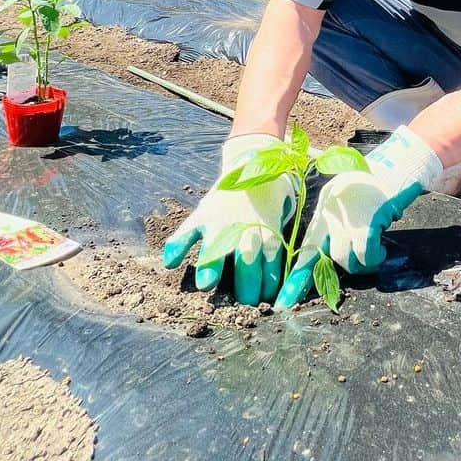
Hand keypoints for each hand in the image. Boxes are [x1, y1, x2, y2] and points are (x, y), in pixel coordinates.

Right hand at [162, 134, 296, 304]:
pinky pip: (186, 232)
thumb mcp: (287, 213)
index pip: (271, 268)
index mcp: (269, 232)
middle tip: (246, 303)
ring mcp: (221, 222)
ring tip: (206, 284)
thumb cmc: (274, 191)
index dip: (270, 287)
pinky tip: (170, 262)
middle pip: (247, 264)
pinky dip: (177, 246)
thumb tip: (290, 264)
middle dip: (247, 288)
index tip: (268, 302)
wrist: (255, 157)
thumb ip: (283, 240)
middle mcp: (245, 229)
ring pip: (216, 248)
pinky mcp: (202, 214)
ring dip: (211, 266)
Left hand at [275, 126, 442, 307]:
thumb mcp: (345, 202)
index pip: (305, 247)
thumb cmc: (373, 188)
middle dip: (314, 283)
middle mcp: (331, 214)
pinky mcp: (367, 221)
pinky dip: (375, 258)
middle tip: (313, 300)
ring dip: (361, 265)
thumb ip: (336, 225)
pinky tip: (382, 251)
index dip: (296, 275)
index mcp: (324, 211)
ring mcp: (348, 217)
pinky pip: (366, 254)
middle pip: (323, 257)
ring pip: (345, 260)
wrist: (395, 170)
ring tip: (373, 255)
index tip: (284, 300)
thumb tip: (334, 257)